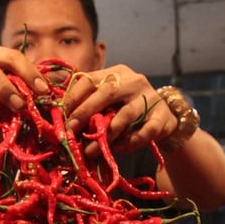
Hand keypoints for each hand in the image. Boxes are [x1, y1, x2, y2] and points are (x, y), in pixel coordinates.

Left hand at [59, 64, 177, 157]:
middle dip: (86, 111)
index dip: (74, 96)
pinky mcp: (162, 116)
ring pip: (126, 114)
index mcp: (116, 73)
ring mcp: (150, 97)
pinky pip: (144, 132)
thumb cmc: (127, 110)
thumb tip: (62, 120)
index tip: (62, 114)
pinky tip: (118, 149)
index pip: (91, 79)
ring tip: (92, 149)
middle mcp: (133, 81)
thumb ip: (90, 104)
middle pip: (107, 92)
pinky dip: (129, 142)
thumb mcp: (109, 102)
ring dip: (107, 134)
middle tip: (72, 129)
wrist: (163, 118)